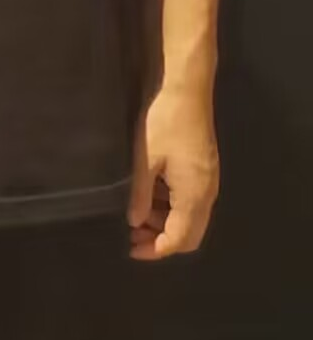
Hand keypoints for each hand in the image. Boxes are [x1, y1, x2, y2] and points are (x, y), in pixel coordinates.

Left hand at [128, 84, 219, 259]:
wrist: (186, 90)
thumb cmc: (163, 123)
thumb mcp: (144, 160)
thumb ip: (140, 195)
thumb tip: (135, 222)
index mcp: (194, 196)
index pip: (180, 239)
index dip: (156, 250)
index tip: (131, 249)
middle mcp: (207, 193)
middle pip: (189, 234)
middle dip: (161, 239)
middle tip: (132, 234)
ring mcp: (208, 180)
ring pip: (190, 217)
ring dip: (165, 221)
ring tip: (136, 214)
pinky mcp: (204, 168)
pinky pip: (190, 200)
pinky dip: (171, 205)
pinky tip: (150, 195)